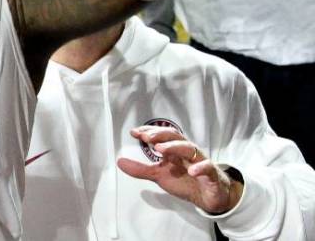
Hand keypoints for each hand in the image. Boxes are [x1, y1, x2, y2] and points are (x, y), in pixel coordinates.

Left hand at [117, 125, 242, 214]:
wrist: (209, 198)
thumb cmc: (185, 181)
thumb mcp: (159, 176)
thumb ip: (141, 169)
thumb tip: (119, 161)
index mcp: (175, 151)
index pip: (163, 136)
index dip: (150, 132)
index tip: (135, 132)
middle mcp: (188, 153)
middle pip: (176, 137)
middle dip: (161, 135)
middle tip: (147, 137)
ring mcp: (201, 162)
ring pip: (191, 149)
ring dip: (175, 147)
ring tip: (161, 149)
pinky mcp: (212, 176)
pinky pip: (209, 169)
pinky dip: (201, 168)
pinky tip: (192, 171)